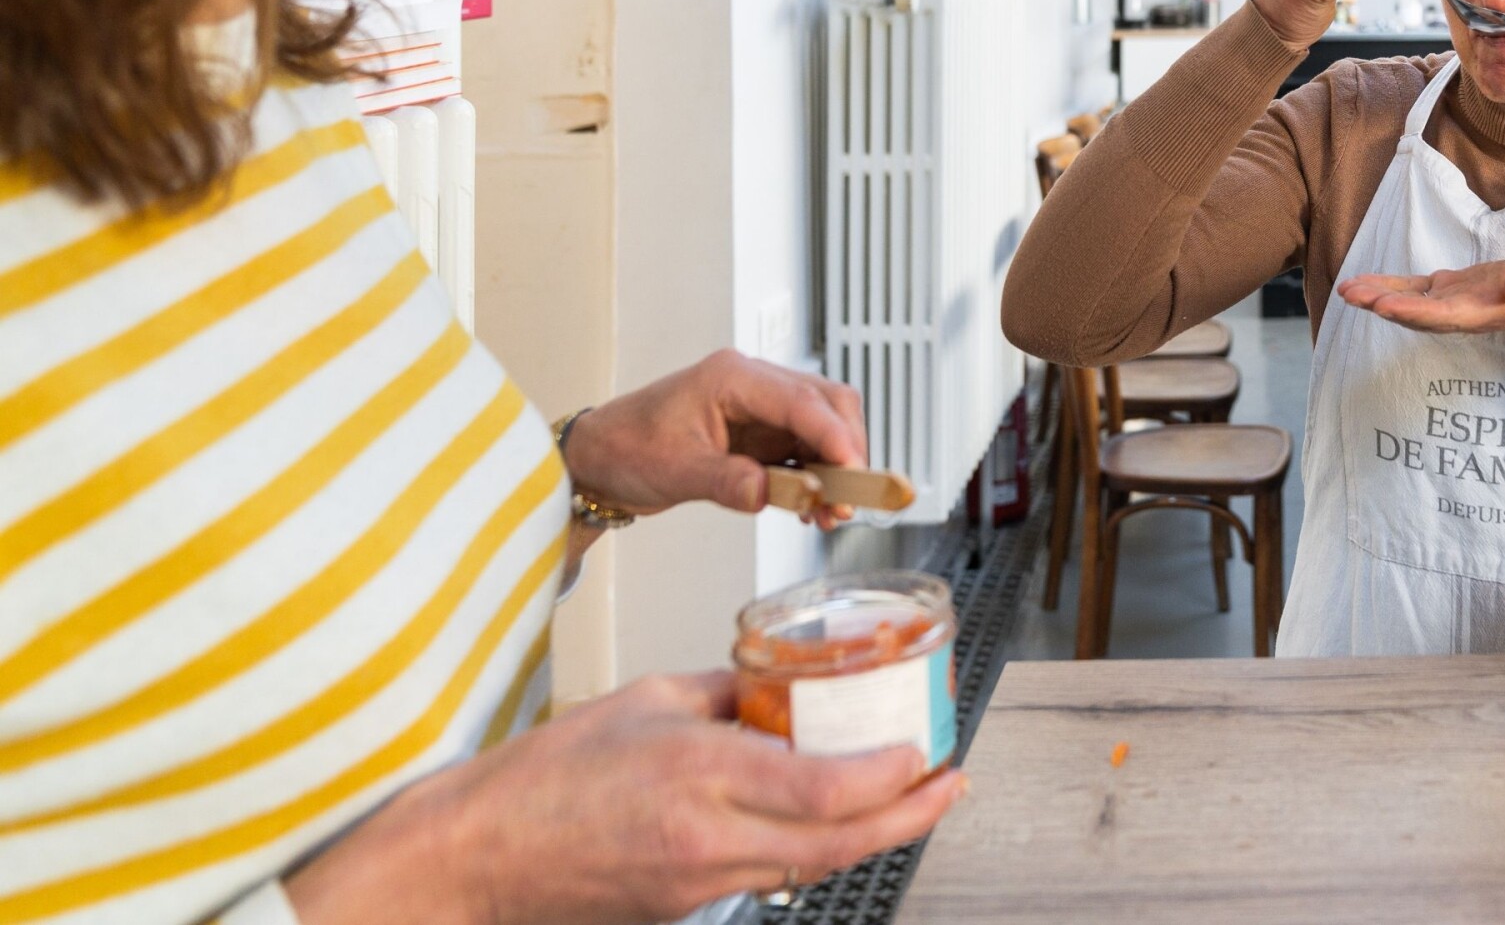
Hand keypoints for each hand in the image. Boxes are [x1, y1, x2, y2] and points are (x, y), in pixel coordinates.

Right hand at [284, 672, 966, 924]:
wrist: (474, 857)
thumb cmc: (541, 777)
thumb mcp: (646, 699)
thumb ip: (725, 690)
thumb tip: (779, 680)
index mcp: (697, 771)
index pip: (826, 788)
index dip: (892, 777)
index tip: (924, 750)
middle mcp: (706, 837)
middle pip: (839, 843)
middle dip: (911, 817)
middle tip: (951, 786)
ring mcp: (697, 884)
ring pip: (811, 866)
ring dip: (870, 835)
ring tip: (909, 799)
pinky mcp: (685, 909)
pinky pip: (768, 876)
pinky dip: (810, 849)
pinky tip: (829, 821)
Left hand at [562, 351, 867, 528]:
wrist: (601, 459)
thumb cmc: (626, 448)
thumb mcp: (672, 470)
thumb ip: (724, 480)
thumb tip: (769, 493)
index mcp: (732, 377)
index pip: (801, 399)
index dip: (833, 435)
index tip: (853, 471)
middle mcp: (755, 386)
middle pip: (828, 404)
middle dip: (847, 450)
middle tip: (851, 498)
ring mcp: (762, 410)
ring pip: (824, 428)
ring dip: (836, 469)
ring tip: (833, 513)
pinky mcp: (762, 436)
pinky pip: (806, 451)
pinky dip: (818, 479)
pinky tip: (813, 508)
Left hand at [1337, 239, 1504, 333]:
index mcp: (1485, 311)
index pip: (1444, 316)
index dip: (1413, 313)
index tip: (1385, 307)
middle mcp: (1463, 313)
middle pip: (1418, 315)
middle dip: (1384, 306)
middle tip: (1352, 296)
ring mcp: (1452, 302)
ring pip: (1409, 304)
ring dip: (1377, 298)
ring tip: (1346, 291)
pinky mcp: (1447, 289)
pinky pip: (1411, 290)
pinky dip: (1386, 287)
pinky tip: (1361, 285)